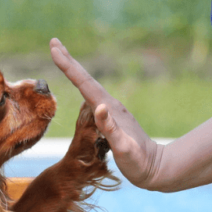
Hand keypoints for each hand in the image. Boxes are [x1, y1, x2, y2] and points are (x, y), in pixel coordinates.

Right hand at [49, 38, 162, 188]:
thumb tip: (98, 106)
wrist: (157, 168)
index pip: (84, 84)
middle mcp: (109, 105)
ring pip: (88, 87)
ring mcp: (111, 111)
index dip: (68, 66)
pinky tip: (80, 89)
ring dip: (74, 72)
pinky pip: (92, 99)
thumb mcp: (124, 148)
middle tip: (54, 42)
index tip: (54, 48)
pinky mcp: (112, 119)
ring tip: (61, 58)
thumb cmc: (139, 162)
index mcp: (109, 109)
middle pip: (85, 80)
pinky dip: (82, 89)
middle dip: (69, 61)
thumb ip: (111, 129)